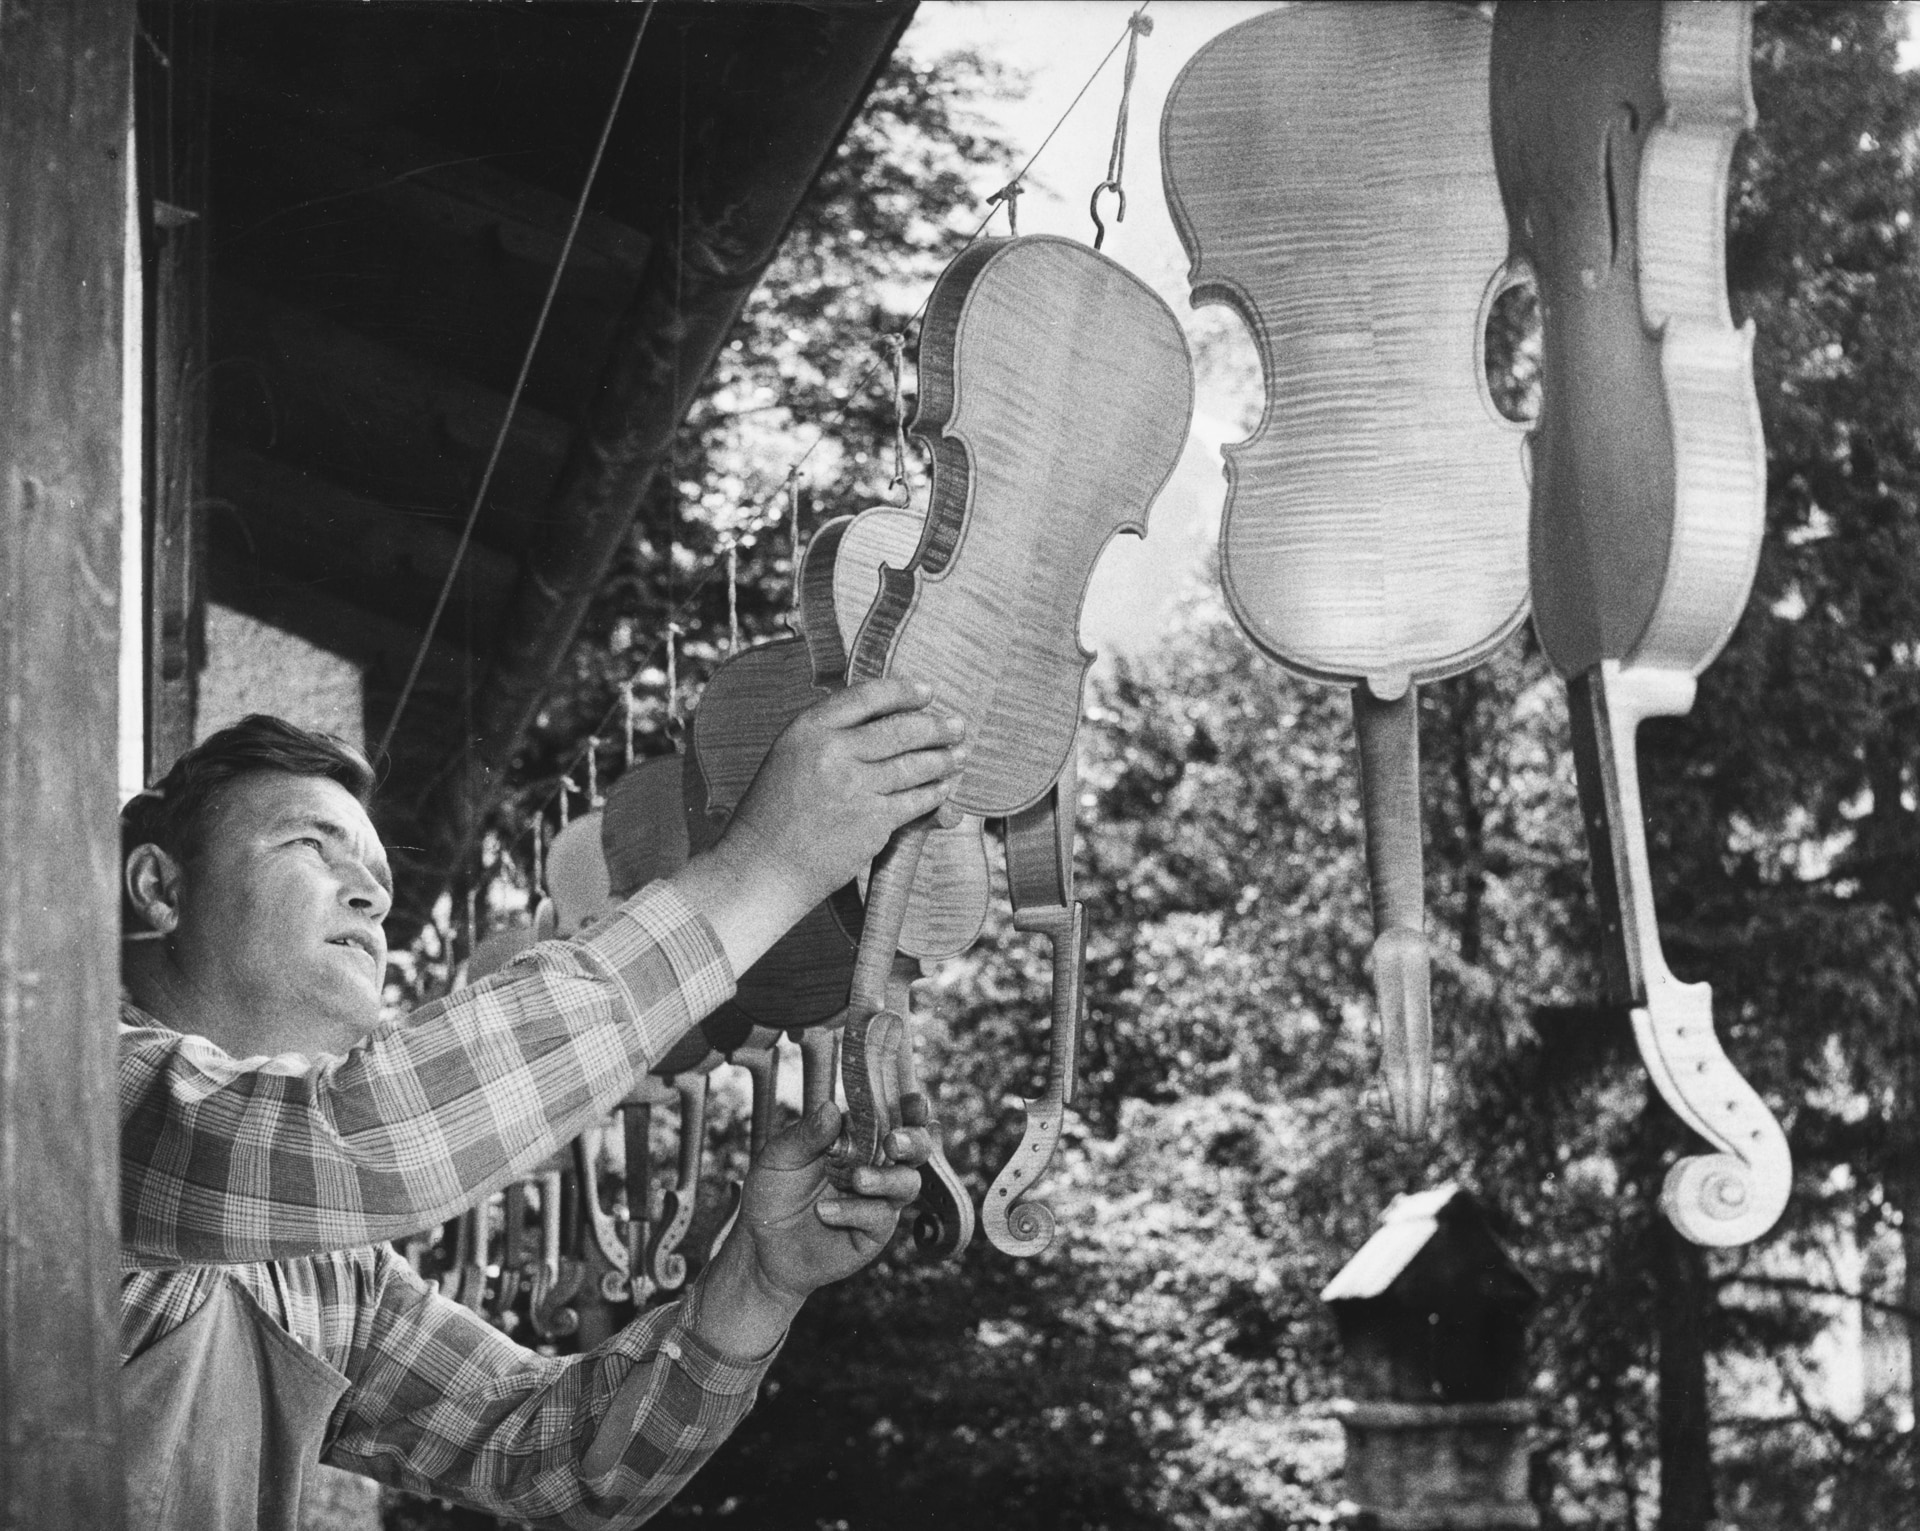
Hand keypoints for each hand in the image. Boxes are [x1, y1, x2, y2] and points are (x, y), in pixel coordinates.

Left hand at [691, 1102, 928, 1358]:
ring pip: (909, 1184)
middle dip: (913, 1142)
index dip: (911, 1109)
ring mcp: (879, 1199)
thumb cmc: (773, 1192)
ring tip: (857, 1180)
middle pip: (917, 1149)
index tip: (915, 1101)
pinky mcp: (874, 1232)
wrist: (761, 1244)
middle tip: (893, 1142)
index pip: (893, 1116)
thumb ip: (807, 1134)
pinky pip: (881, 1217)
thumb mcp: (780, 1156)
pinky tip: (825, 1212)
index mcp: (858, 1138)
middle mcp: (876, 1165)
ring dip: (887, 1178)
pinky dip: (855, 1211)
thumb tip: (832, 1108)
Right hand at [722, 678, 965, 912]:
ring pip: (914, 765)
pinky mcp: (872, 821)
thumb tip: (881, 722)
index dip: (903, 691)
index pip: (867, 697)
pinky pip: (915, 800)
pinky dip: (935, 793)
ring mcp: (855, 786)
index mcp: (807, 729)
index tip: (927, 691)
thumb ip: (828, 738)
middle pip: (900, 730)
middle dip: (936, 727)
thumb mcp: (789, 757)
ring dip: (943, 759)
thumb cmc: (771, 815)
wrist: (762, 867)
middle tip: (957, 726)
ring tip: (959, 755)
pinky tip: (944, 788)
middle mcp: (833, 752)